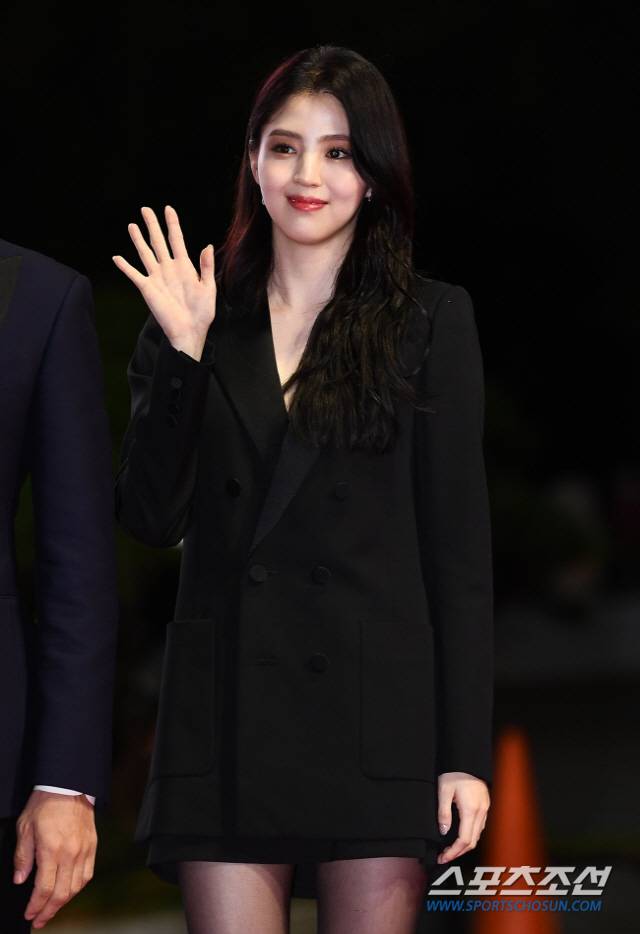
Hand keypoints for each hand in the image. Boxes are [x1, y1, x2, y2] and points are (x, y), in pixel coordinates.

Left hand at [13, 790, 96, 928]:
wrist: (69, 785)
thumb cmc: (45, 803)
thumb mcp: (25, 827)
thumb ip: (22, 856)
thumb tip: (20, 879)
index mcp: (51, 849)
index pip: (44, 888)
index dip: (36, 906)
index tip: (29, 914)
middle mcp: (70, 853)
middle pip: (62, 893)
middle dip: (49, 911)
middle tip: (39, 920)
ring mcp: (84, 850)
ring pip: (76, 887)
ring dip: (64, 902)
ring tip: (52, 908)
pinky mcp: (92, 845)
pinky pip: (87, 874)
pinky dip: (78, 887)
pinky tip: (69, 890)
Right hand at [112, 205, 215, 360]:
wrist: (189, 331)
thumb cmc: (202, 312)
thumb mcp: (208, 288)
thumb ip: (206, 267)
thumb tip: (208, 246)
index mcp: (184, 266)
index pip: (176, 240)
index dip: (173, 224)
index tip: (168, 209)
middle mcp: (168, 268)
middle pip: (158, 241)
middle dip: (152, 225)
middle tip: (145, 209)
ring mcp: (157, 277)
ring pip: (145, 253)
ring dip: (138, 240)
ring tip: (132, 225)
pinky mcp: (147, 289)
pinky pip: (134, 275)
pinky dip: (125, 267)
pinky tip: (117, 257)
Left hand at [436, 771, 489, 863]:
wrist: (467, 759)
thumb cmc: (455, 772)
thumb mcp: (444, 791)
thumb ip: (444, 813)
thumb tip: (443, 831)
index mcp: (471, 810)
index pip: (464, 840)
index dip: (453, 852)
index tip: (443, 857)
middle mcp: (481, 812)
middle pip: (473, 841)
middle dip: (459, 852)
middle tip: (444, 856)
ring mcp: (485, 808)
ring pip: (478, 835)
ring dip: (465, 845)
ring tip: (450, 848)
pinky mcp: (485, 804)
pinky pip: (480, 826)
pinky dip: (471, 835)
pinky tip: (461, 834)